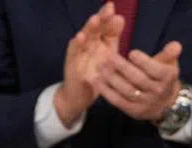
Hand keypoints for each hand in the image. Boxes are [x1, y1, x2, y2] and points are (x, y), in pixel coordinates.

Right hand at [56, 3, 124, 126]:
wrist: (80, 96)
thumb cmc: (97, 76)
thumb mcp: (110, 57)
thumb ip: (114, 39)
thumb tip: (120, 18)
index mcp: (100, 42)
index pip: (105, 26)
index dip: (109, 17)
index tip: (115, 8)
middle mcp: (89, 44)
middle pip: (95, 28)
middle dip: (101, 18)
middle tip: (109, 8)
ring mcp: (79, 52)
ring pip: (84, 37)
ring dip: (89, 28)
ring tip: (95, 20)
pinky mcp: (71, 63)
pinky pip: (74, 53)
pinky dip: (77, 45)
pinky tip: (80, 38)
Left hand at [97, 42, 182, 121]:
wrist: (165, 104)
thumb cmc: (163, 78)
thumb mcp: (169, 64)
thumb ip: (169, 54)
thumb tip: (176, 45)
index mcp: (167, 78)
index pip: (155, 70)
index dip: (143, 62)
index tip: (131, 52)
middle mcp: (157, 92)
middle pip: (139, 80)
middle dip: (124, 68)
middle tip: (110, 57)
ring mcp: (144, 104)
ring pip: (127, 91)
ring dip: (112, 79)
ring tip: (101, 66)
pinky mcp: (133, 112)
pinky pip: (118, 102)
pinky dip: (107, 92)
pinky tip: (97, 81)